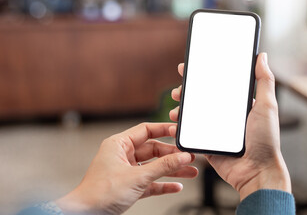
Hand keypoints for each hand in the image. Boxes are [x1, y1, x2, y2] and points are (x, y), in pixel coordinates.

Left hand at [56, 123, 197, 213]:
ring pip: (154, 167)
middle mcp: (123, 155)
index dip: (164, 130)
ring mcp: (126, 171)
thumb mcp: (137, 177)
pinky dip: (163, 184)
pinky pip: (150, 182)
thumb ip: (162, 166)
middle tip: (189, 157)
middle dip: (172, 156)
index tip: (179, 133)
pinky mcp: (129, 186)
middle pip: (153, 150)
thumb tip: (182, 157)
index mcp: (119, 144)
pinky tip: (176, 186)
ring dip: (171, 170)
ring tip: (190, 171)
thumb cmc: (100, 192)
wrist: (86, 214)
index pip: (146, 130)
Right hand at [169, 52, 290, 200]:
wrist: (256, 172)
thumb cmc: (266, 140)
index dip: (203, 76)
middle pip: (202, 99)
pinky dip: (181, 128)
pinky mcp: (207, 144)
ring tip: (176, 107)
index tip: (189, 68)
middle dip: (187, 92)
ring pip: (193, 115)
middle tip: (179, 90)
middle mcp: (225, 116)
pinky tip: (176, 123)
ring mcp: (214, 130)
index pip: (217, 85)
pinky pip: (191, 133)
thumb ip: (264, 81)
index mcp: (237, 105)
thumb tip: (262, 57)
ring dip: (182, 109)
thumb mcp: (267, 106)